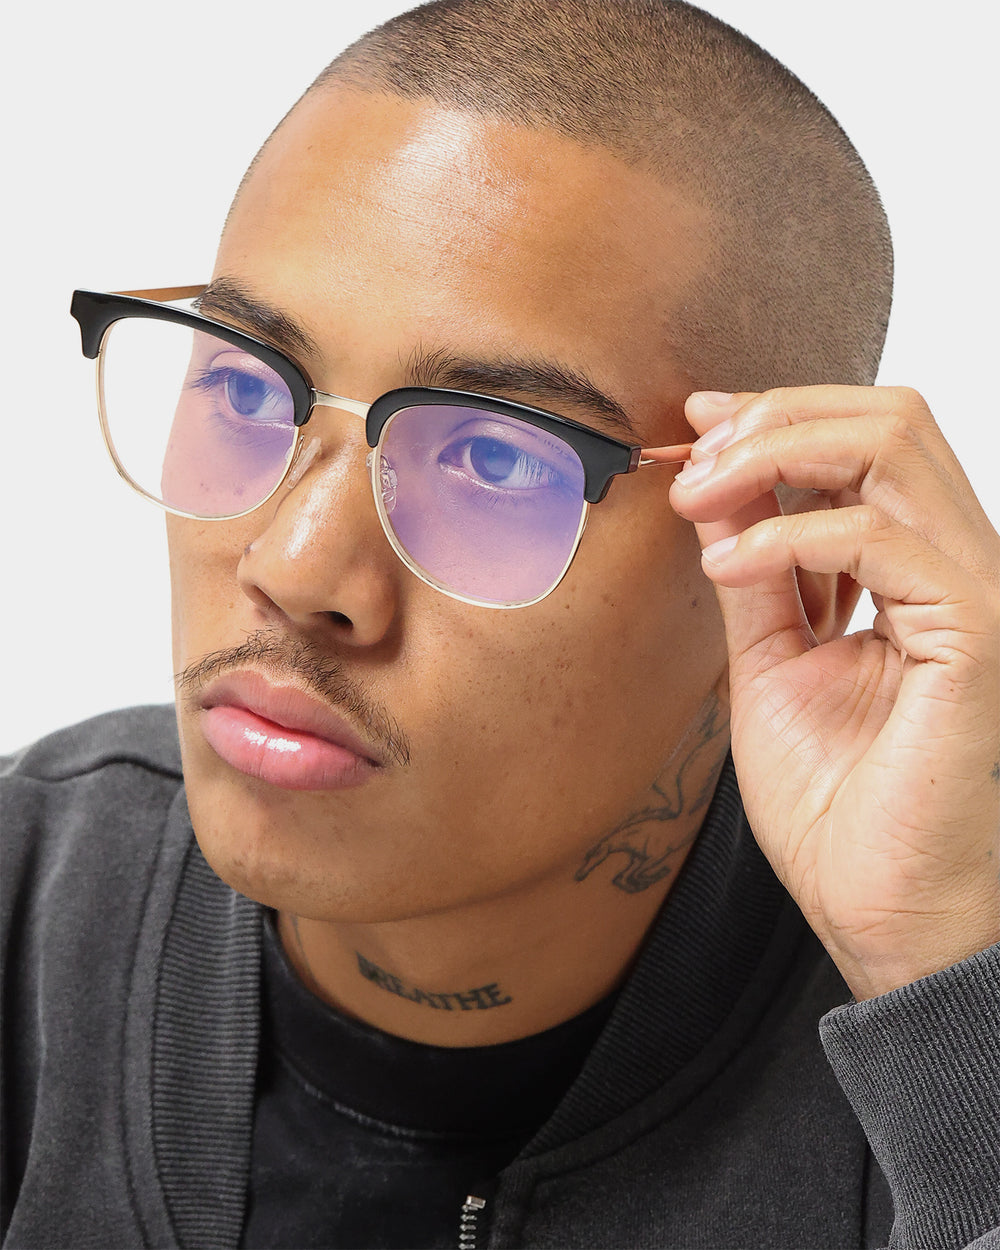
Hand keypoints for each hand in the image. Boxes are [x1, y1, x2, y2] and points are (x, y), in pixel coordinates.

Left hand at [668, 385, 999, 999]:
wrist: (882, 909)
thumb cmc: (836, 805)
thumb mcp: (770, 664)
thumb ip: (755, 576)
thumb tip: (718, 494)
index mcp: (915, 572)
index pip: (867, 444)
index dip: (779, 416)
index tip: (696, 425)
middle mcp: (955, 566)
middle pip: (889, 419)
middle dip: (776, 416)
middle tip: (695, 455)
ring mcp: (974, 593)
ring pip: (894, 447)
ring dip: (775, 452)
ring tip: (698, 492)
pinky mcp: (975, 631)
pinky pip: (878, 537)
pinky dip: (787, 535)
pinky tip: (725, 562)